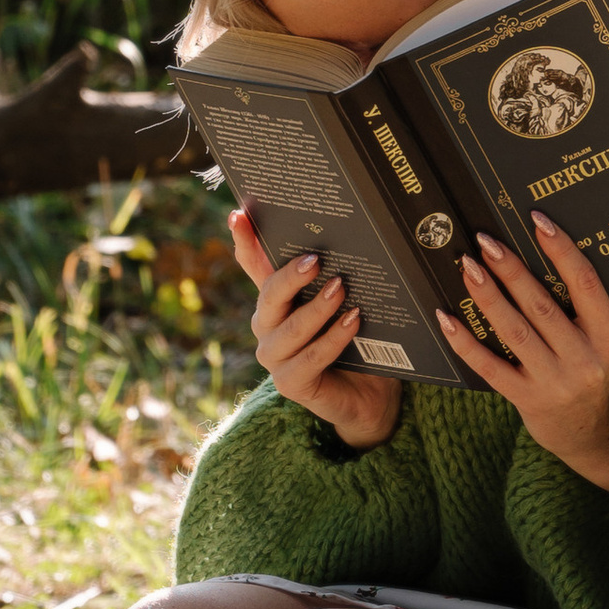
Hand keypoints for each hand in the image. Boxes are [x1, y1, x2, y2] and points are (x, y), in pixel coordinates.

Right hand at [229, 209, 401, 450]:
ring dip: (318, 308)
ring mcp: (274, 357)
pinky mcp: (289, 383)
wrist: (368, 393)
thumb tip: (340, 234)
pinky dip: (332, 339)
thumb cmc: (355, 340)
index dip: (245, 242)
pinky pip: (309, 359)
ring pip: (290, 329)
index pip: (253, 266)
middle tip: (317, 260)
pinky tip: (352, 322)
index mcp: (275, 301)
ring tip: (342, 289)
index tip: (239, 214)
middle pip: (270, 295)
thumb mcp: (342, 302)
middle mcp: (267, 326)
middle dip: (291, 276)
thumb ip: (332, 275)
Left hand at [439, 216, 608, 488]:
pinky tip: (447, 318)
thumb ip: (591, 309)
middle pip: (542, 305)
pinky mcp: (528, 401)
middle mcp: (585, 360)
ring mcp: (555, 382)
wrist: (600, 438)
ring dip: (487, 296)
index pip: (586, 284)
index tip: (537, 221)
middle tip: (486, 241)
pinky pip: (491, 366)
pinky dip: (466, 342)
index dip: (561, 250)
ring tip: (468, 267)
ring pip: (514, 331)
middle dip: (511, 270)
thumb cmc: (603, 376)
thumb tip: (554, 255)